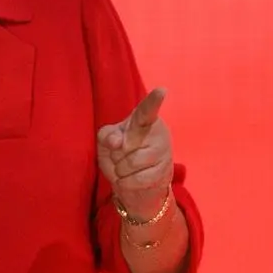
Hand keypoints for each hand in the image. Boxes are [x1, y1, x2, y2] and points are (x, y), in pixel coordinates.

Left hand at [97, 88, 173, 217]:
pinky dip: (126, 182)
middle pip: (126, 145)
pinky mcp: (165, 171)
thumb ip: (107, 135)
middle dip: (116, 155)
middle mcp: (158, 132)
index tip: (162, 90)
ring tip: (125, 168)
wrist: (135, 182)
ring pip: (131, 163)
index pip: (147, 110)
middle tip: (122, 155)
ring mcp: (163, 152)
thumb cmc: (120, 152)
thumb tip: (117, 142)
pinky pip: (138, 179)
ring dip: (120, 170)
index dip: (154, 100)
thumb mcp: (108, 140)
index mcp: (143, 119)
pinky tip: (127, 180)